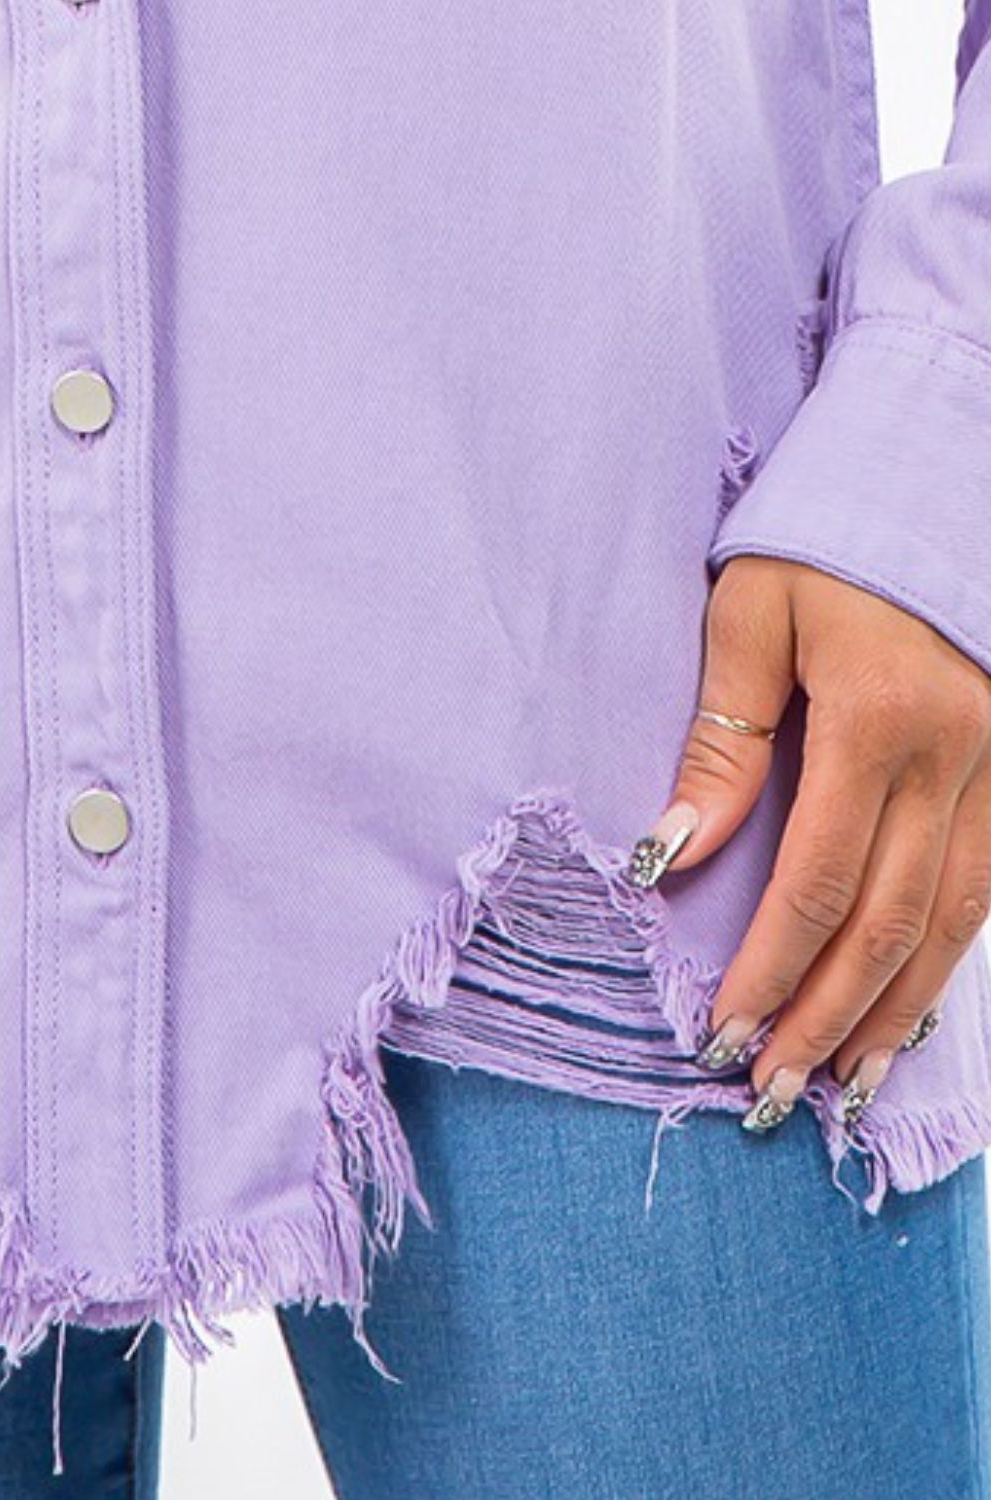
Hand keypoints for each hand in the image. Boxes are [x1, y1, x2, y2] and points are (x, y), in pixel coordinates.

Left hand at [649, 555, 990, 1129]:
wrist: (934, 477)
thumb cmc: (827, 538)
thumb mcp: (752, 612)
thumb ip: (720, 740)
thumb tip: (672, 856)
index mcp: (877, 720)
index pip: (817, 883)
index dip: (768, 971)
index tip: (722, 1033)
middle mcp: (954, 758)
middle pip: (888, 925)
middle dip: (824, 1018)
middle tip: (770, 1090)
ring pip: (952, 923)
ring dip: (893, 1012)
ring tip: (839, 1081)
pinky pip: (986, 886)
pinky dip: (945, 959)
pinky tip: (908, 1008)